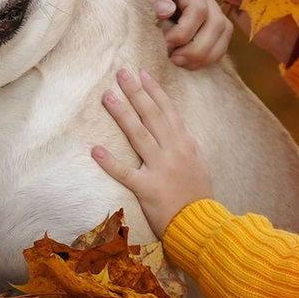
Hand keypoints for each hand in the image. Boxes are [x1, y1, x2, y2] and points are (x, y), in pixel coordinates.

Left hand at [91, 68, 215, 236]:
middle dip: (136, 92)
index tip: (142, 73)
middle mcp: (174, 152)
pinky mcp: (149, 190)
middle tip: (121, 73)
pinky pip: (127, 174)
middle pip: (152, 116)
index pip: (168, 110)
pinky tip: (96, 150)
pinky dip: (111, 163)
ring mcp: (161, 169)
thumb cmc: (198, 196)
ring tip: (108, 96)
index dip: (154, 90)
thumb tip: (175, 129)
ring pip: (139, 136)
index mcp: (185, 144)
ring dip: (123, 114)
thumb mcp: (197, 164)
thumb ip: (185, 146)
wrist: (202, 225)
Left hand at [122, 0, 234, 68]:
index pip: (198, 8)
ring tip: (182, 63)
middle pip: (216, 21)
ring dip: (207, 52)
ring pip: (223, 30)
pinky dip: (210, 52)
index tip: (164, 44)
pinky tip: (189, 61)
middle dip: (198, 47)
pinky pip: (220, 35)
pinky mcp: (205, 13)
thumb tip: (168, 11)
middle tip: (174, 60)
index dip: (184, 32)